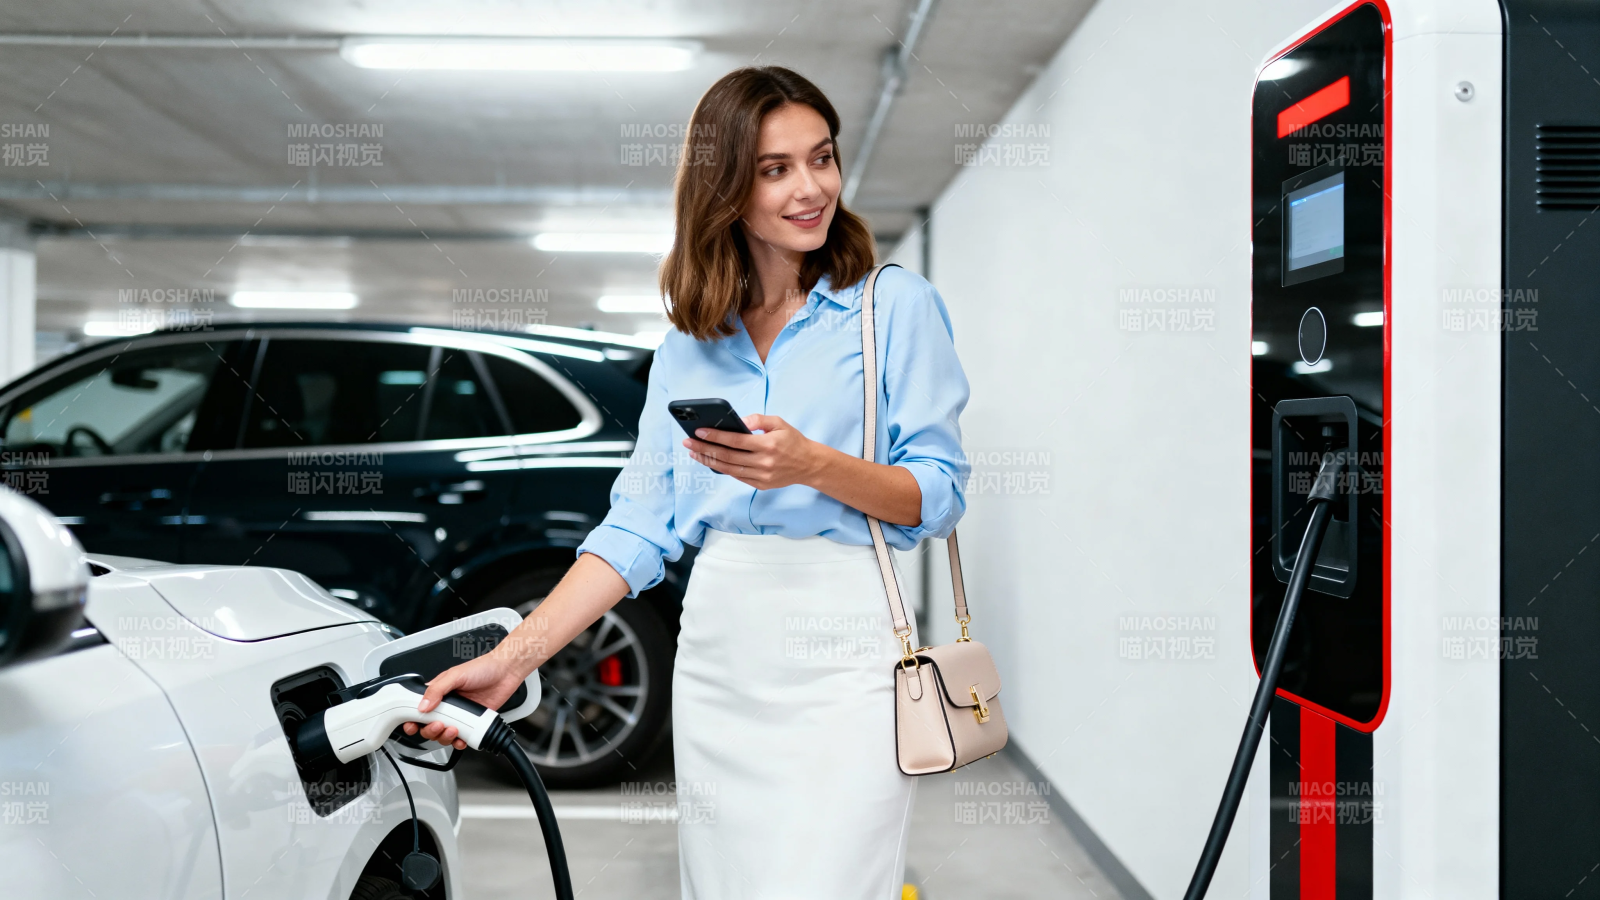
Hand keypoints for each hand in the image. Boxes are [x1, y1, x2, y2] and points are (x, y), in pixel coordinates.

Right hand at [406, 652, 528, 748]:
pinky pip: (461, 738)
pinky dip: (459, 743)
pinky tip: (461, 740)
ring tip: (453, 730)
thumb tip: (423, 706)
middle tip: (438, 725)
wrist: (506, 672)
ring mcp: (460, 715)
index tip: (412, 725)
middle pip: (429, 725)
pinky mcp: (472, 723)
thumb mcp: (455, 675)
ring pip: (443, 734)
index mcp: (438, 692)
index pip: (419, 708)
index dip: (412, 719)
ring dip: (445, 737)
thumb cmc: (482, 668)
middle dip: (430, 730)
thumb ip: (437, 690)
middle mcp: (447, 705)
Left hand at [683, 414, 824, 489]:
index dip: (715, 436)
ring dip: (709, 461)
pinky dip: (723, 469)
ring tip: (695, 453)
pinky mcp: (761, 485)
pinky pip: (738, 477)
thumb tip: (738, 421)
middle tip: (689, 442)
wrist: (809, 464)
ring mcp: (762, 476)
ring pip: (729, 469)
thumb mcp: (779, 423)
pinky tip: (711, 461)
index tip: (699, 431)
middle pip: (728, 456)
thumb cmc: (792, 441)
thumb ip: (758, 420)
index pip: (736, 440)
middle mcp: (764, 462)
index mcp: (768, 444)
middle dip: (705, 448)